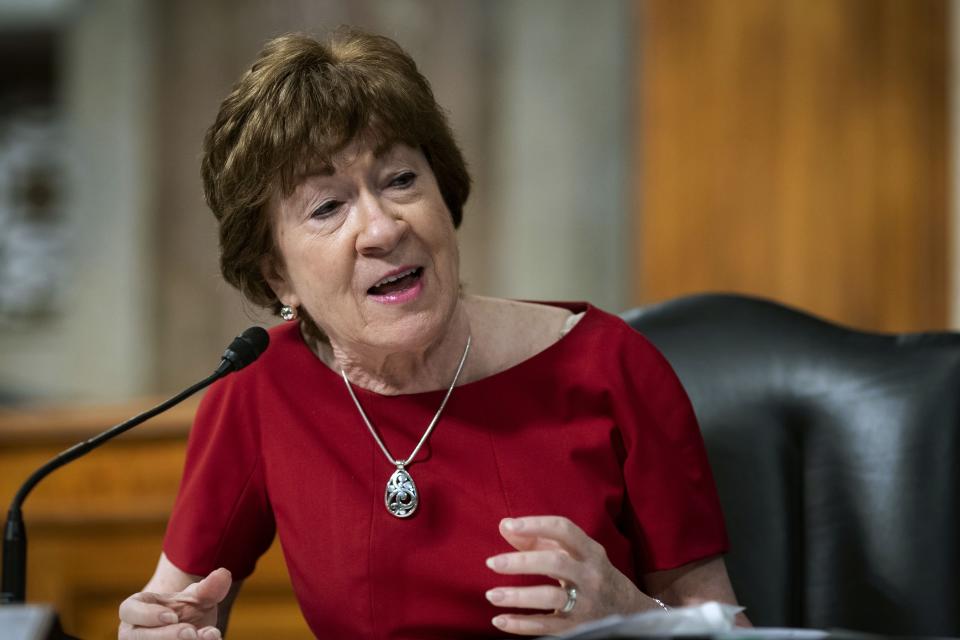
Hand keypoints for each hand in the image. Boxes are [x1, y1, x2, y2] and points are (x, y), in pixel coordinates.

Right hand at [118, 568, 231, 639]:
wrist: (186, 627)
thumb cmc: (186, 610)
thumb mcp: (197, 597)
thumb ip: (209, 588)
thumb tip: (223, 574)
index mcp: (135, 609)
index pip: (130, 610)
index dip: (147, 615)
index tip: (172, 616)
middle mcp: (133, 633)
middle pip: (138, 638)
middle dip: (166, 636)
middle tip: (191, 633)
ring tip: (206, 636)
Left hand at [485, 516, 655, 635]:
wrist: (629, 612)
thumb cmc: (590, 573)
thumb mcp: (575, 554)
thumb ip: (539, 539)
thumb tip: (504, 526)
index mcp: (590, 551)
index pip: (564, 530)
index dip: (536, 524)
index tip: (509, 525)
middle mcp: (590, 575)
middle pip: (556, 563)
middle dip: (521, 562)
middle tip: (492, 563)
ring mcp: (586, 603)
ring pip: (551, 597)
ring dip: (518, 596)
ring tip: (491, 594)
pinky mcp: (578, 628)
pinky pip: (546, 626)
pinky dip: (521, 625)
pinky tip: (499, 620)